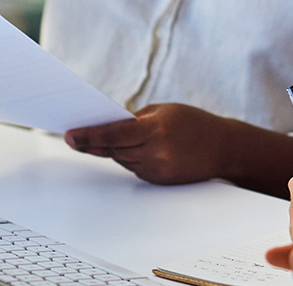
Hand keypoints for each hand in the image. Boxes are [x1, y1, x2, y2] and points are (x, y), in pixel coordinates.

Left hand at [63, 103, 231, 185]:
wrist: (224, 148)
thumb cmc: (193, 122)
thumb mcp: (164, 111)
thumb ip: (135, 119)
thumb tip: (107, 127)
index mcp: (155, 130)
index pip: (114, 134)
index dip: (89, 136)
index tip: (69, 135)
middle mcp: (155, 153)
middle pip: (113, 149)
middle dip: (95, 142)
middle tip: (74, 134)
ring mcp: (157, 170)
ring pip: (122, 160)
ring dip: (115, 149)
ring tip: (113, 137)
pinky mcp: (159, 181)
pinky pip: (135, 168)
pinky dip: (131, 158)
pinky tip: (138, 149)